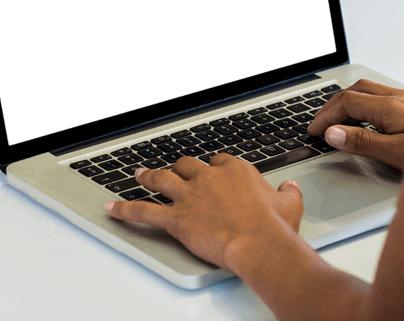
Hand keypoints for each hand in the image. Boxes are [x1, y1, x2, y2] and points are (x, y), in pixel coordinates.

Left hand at [104, 155, 303, 270]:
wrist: (258, 242)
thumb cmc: (274, 226)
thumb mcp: (290, 203)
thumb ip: (288, 192)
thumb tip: (290, 187)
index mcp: (235, 171)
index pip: (218, 162)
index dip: (213, 168)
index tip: (212, 173)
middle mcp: (209, 178)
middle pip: (187, 165)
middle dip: (178, 167)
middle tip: (172, 169)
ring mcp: (190, 196)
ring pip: (162, 180)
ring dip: (148, 177)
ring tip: (139, 174)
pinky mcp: (176, 217)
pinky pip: (144, 211)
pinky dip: (126, 209)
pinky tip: (113, 208)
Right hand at [307, 79, 403, 170]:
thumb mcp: (398, 154)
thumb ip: (363, 142)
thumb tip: (332, 133)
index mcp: (390, 107)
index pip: (347, 103)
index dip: (327, 116)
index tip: (315, 130)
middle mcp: (399, 97)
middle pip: (356, 90)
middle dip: (333, 105)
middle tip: (320, 122)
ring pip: (370, 90)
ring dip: (349, 101)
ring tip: (338, 118)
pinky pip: (383, 96)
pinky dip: (366, 103)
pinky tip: (368, 117)